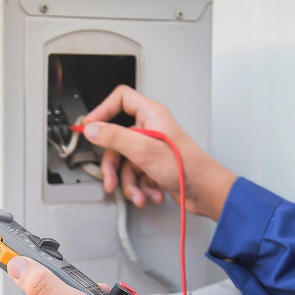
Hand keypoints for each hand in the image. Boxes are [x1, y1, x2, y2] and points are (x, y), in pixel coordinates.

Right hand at [83, 85, 236, 220]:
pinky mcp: (153, 166)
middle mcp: (149, 129)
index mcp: (150, 115)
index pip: (121, 99)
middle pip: (116, 141)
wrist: (205, 191)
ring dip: (129, 184)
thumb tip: (91, 129)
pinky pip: (135, 176)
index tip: (89, 127)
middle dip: (114, 167)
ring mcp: (151, 149)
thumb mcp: (143, 150)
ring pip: (124, 164)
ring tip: (139, 195)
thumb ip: (114, 137)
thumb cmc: (186, 167)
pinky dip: (140, 188)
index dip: (102, 110)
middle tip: (111, 180)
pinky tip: (150, 195)